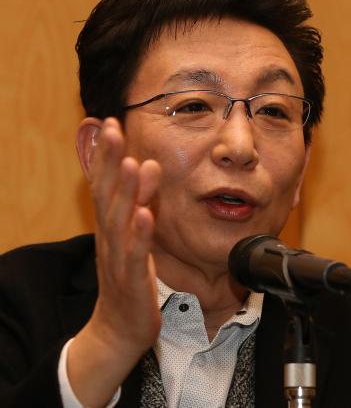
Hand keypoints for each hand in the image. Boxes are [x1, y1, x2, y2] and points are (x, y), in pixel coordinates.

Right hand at [68, 117, 161, 406]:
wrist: (119, 328)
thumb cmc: (128, 276)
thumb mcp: (130, 235)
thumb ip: (137, 201)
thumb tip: (147, 165)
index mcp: (109, 226)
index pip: (103, 184)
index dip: (105, 155)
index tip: (111, 123)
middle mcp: (109, 237)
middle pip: (106, 195)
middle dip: (109, 162)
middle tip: (113, 129)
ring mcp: (118, 258)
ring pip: (119, 221)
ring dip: (124, 191)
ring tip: (132, 162)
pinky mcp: (133, 280)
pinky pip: (136, 255)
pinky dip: (140, 234)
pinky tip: (145, 214)